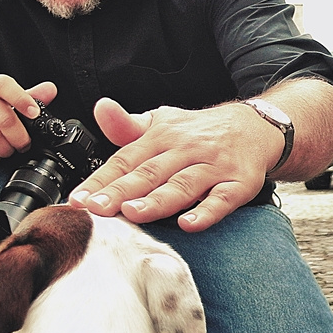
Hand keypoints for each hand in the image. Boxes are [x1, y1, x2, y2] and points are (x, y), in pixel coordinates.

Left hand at [68, 98, 283, 231]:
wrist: (253, 127)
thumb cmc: (198, 133)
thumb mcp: (162, 124)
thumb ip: (128, 127)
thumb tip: (100, 108)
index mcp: (162, 137)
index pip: (126, 159)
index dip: (101, 179)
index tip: (79, 198)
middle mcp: (186, 149)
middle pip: (150, 173)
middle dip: (122, 191)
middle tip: (96, 209)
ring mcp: (213, 167)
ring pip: (183, 185)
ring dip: (158, 201)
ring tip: (133, 214)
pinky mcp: (239, 183)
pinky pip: (222, 199)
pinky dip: (206, 212)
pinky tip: (189, 225)